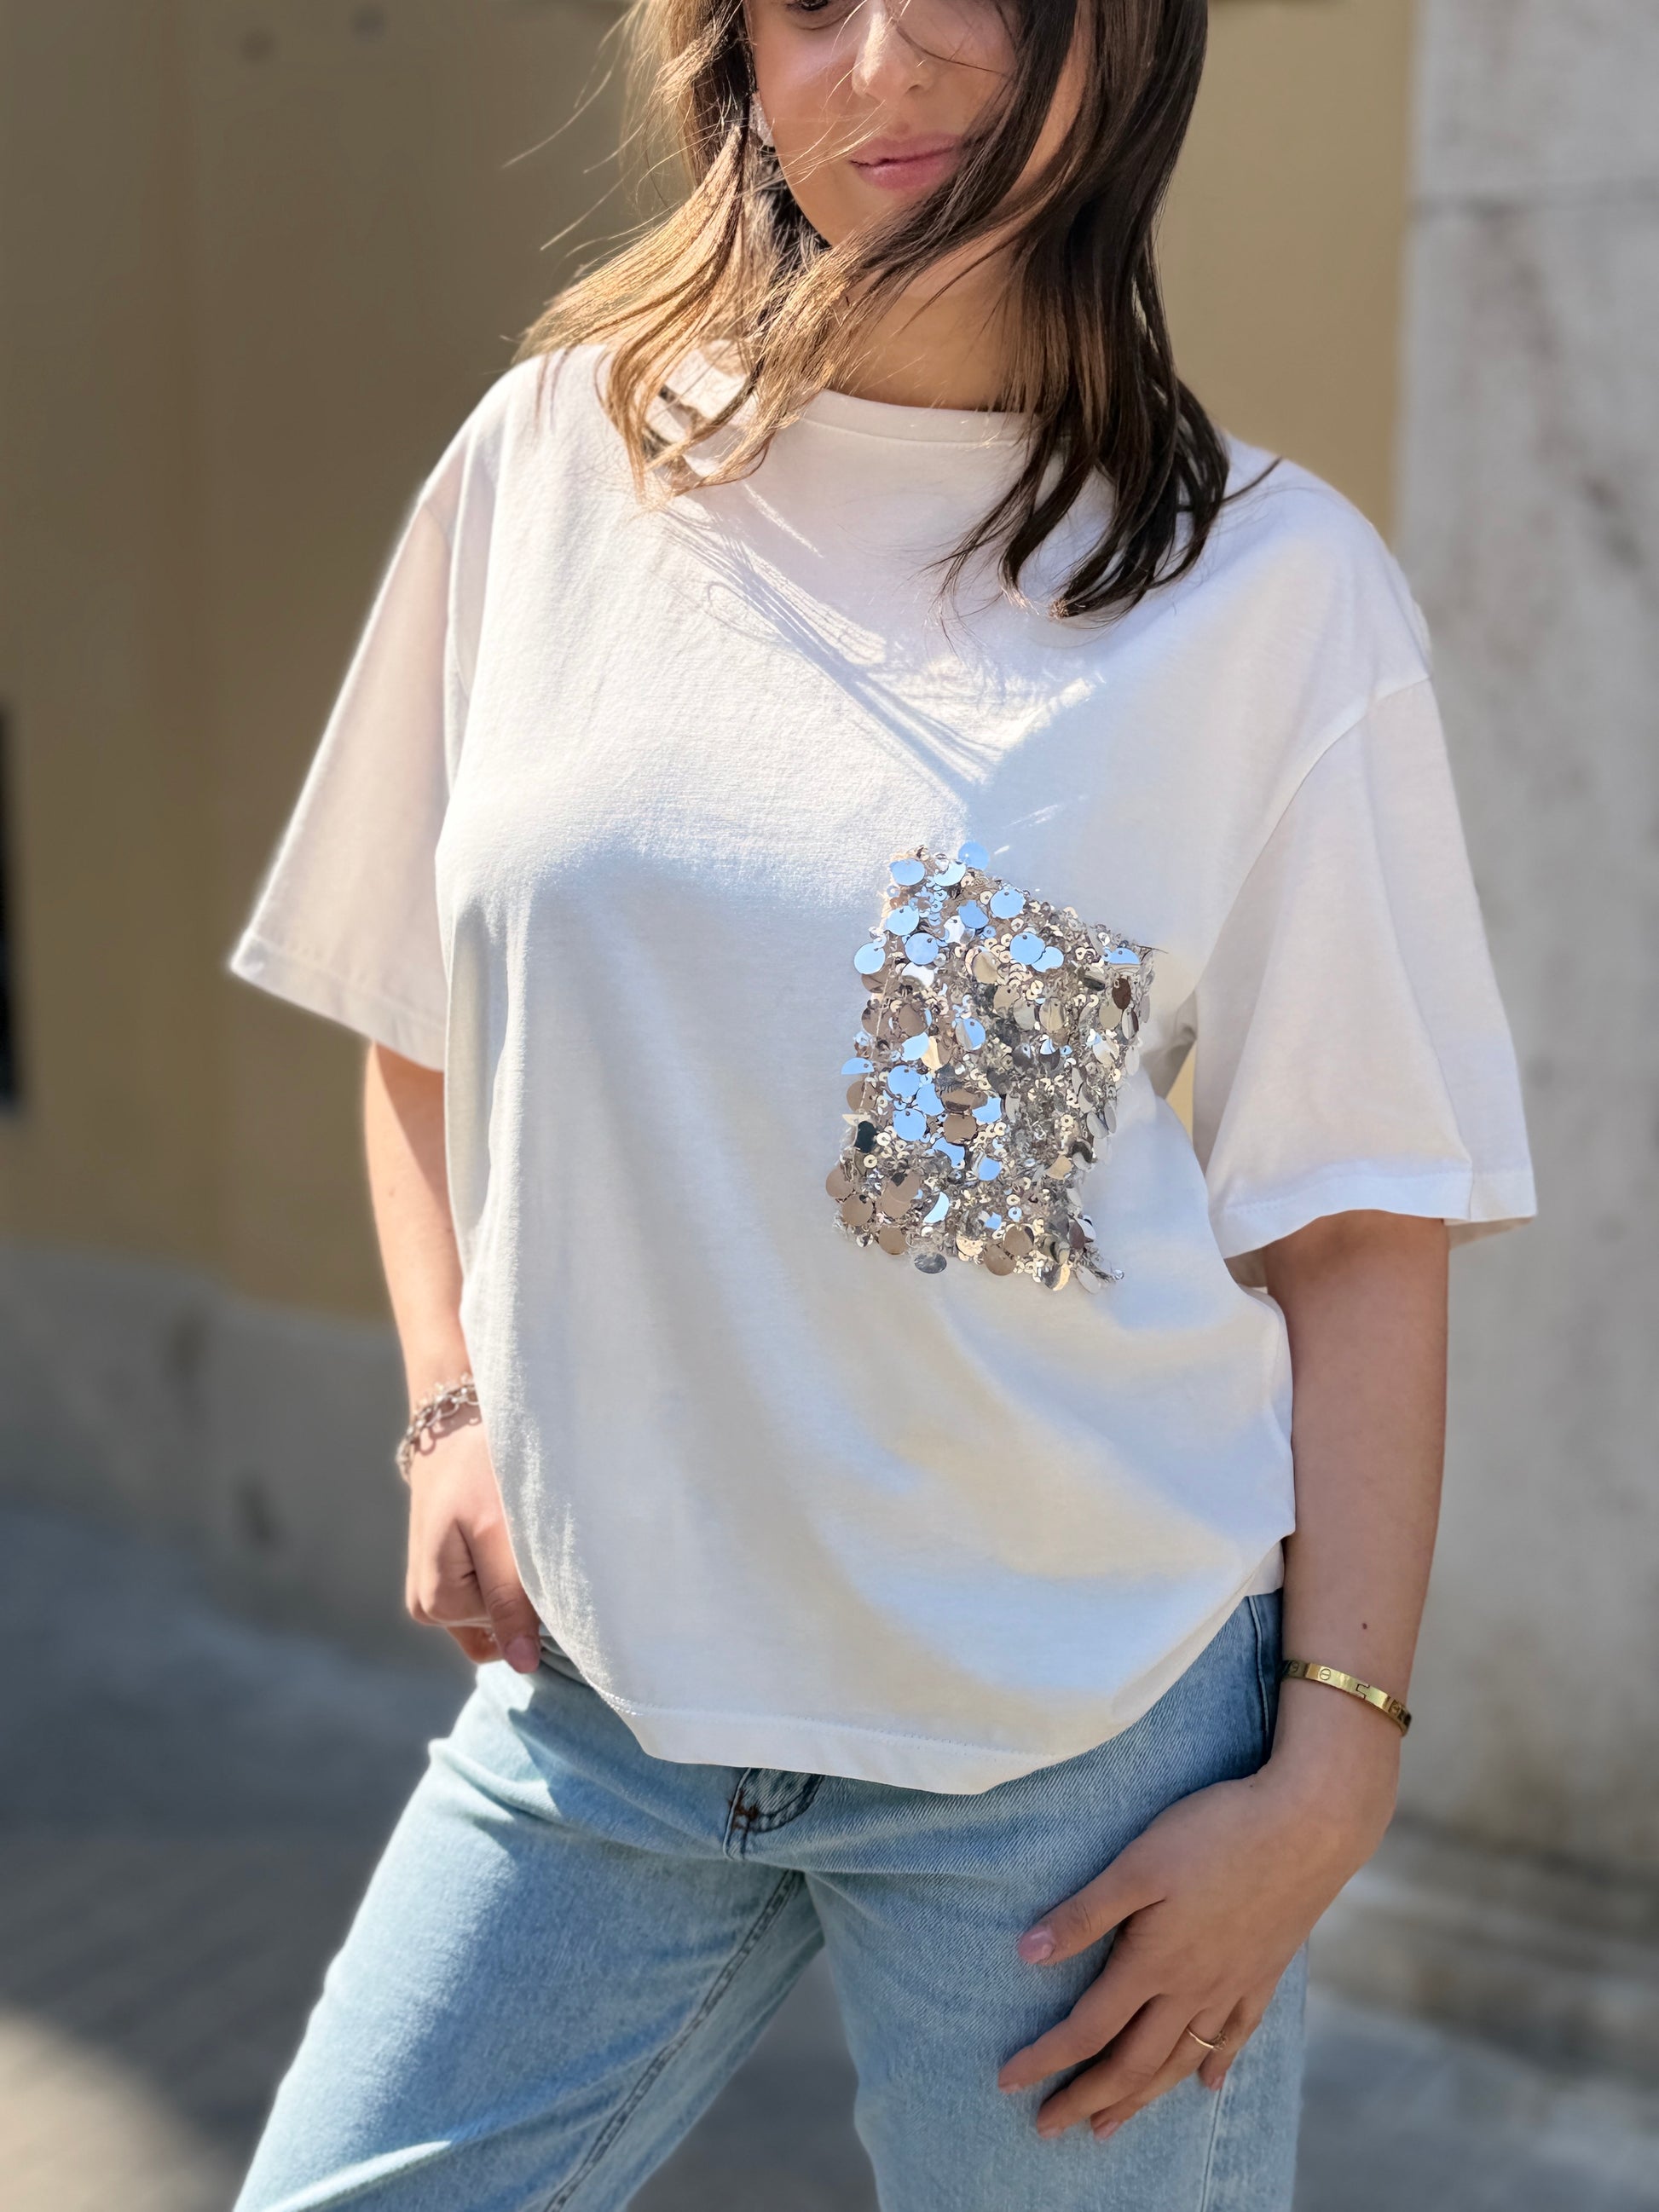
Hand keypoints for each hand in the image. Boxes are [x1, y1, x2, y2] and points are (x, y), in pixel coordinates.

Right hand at [404, 1415, 541, 1672]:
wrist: (456, 1424)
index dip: (537, 1603)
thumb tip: (523, 1665)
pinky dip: (506, 1575)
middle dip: (524, 1594)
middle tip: (528, 1539)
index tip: (540, 1556)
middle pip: (500, 1630)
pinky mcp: (443, 1575)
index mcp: (439, 1605)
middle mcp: (428, 1610)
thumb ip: (511, 1601)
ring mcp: (433, 1594)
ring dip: (516, 1582)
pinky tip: (506, 1539)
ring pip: (496, 1613)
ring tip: (515, 1533)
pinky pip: (486, 1597)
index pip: (510, 1637)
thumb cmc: (479, 1469)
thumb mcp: (500, 1534)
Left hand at [996, 1702, 1398, 2140]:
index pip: (1088, 2029)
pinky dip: (1216, 2067)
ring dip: (1141, 2098)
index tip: (1007, 2083)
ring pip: (1180, 2062)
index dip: (1045, 2059)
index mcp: (1154, 1963)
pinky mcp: (1265, 1972)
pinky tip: (1209, 2087)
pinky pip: (1236, 2037)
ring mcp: (1233, 1986)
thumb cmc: (1217, 1834)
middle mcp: (1192, 1988)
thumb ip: (1085, 1912)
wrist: (1309, 1827)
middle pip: (1131, 2063)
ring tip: (1111, 2125)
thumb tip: (1026, 1954)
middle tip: (1048, 2129)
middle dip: (1086, 2099)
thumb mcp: (1138, 1863)